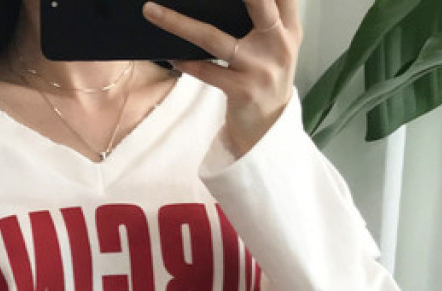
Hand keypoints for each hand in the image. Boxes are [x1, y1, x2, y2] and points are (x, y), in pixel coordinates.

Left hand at [142, 0, 301, 157]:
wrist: (268, 128)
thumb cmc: (266, 76)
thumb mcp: (277, 44)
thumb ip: (267, 15)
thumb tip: (224, 0)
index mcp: (289, 27)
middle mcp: (278, 43)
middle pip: (257, 1)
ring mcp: (260, 68)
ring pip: (213, 38)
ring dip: (178, 23)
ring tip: (152, 11)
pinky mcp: (242, 91)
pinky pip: (205, 71)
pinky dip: (185, 62)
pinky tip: (171, 54)